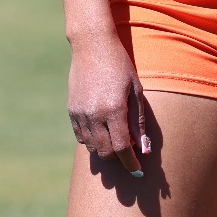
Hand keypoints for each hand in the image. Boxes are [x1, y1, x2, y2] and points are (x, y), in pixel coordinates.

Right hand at [67, 34, 149, 177]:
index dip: (130, 162)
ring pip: (91, 147)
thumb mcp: (136, 91)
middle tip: (130, 154)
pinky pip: (81, 136)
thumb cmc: (121, 65)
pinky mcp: (71, 110)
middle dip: (118, 158)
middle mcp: (94, 114)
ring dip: (105, 150)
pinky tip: (103, 133)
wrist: (92, 46)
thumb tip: (144, 149)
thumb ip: (138, 122)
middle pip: (105, 151)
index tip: (138, 170)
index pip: (121, 148)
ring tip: (117, 142)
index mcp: (113, 109)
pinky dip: (92, 141)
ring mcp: (80, 113)